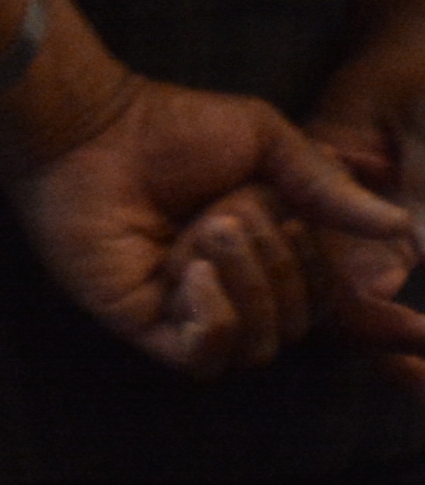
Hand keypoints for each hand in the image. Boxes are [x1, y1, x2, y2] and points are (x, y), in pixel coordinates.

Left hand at [0, 53, 424, 384]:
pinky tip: (190, 272)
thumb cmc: (173, 127)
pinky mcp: (146, 326)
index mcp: (276, 255)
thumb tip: (398, 230)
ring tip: (209, 228)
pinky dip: (215, 318)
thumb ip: (328, 188)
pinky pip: (207, 357)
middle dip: (289, 263)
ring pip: (265, 342)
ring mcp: (194, 312)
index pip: (342, 311)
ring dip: (250, 281)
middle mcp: (241, 290)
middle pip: (307, 320)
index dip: (383, 331)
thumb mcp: (268, 144)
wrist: (93, 129)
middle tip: (237, 210)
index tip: (419, 337)